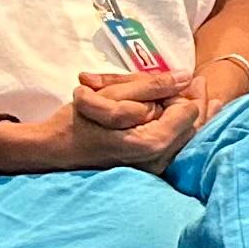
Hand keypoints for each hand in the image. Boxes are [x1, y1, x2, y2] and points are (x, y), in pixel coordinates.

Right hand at [12, 88, 199, 172]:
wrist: (52, 151)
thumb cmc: (78, 121)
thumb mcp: (114, 94)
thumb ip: (154, 85)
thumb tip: (187, 77)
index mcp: (154, 143)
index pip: (189, 110)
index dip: (182, 93)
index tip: (174, 81)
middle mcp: (160, 161)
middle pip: (193, 125)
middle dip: (190, 102)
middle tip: (195, 82)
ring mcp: (156, 169)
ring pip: (187, 136)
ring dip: (188, 113)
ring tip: (195, 91)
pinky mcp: (151, 170)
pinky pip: (175, 145)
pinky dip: (180, 126)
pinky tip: (185, 112)